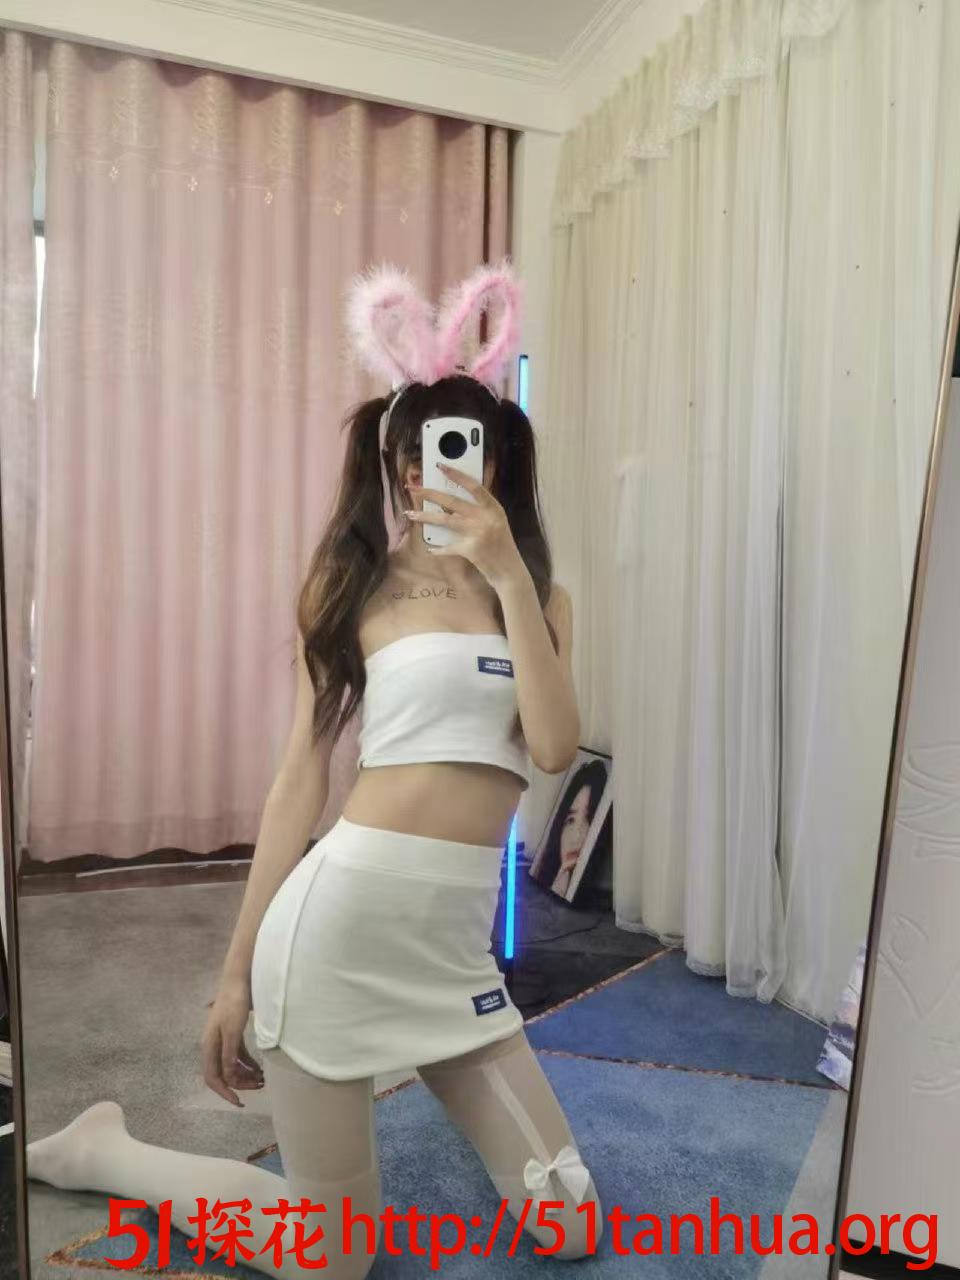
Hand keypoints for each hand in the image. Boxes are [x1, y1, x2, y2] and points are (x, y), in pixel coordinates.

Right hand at [201, 977, 264, 1106]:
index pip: (213, 1077)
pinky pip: (239, 1056)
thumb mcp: (233, 1030)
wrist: (238, 979)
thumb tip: (228, 1076)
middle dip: (240, 1083)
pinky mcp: (233, 1034)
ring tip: (263, 1079)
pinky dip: (248, 1064)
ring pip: (232, 1066)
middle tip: (259, 1086)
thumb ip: (230, 1054)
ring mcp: (223, 1040)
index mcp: (209, 1046)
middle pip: (223, 1073)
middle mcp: (213, 1046)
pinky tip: (260, 1069)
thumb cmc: (234, 1003)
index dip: (224, 1092)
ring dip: (246, 1075)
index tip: (239, 1101)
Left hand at [404, 463, 526, 589]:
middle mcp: (486, 518)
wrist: (510, 571)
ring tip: (410, 513)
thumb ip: (479, 511)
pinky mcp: (470, 549)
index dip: (456, 475)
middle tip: (413, 488)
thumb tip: (449, 502)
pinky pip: (448, 546)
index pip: (473, 486)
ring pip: (445, 520)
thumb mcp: (496, 523)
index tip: (440, 466)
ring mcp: (478, 533)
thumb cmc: (501, 546)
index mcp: (493, 508)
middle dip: (430, 493)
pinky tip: (431, 549)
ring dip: (425, 517)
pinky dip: (439, 549)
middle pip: (452, 501)